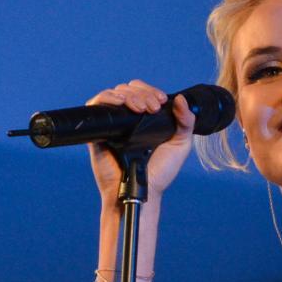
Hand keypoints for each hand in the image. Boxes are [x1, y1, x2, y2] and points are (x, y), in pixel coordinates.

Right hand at [84, 80, 195, 203]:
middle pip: (128, 89)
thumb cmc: (160, 173)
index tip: (160, 102)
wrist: (142, 191)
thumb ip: (186, 122)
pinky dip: (106, 98)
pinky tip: (120, 104)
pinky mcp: (98, 132)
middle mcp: (127, 119)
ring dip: (128, 95)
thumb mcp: (180, 145)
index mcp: (145, 119)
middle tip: (152, 107)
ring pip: (114, 94)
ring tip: (140, 108)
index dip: (150, 91)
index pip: (142, 92)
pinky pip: (95, 106)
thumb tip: (180, 99)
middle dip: (142, 93)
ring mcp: (113, 125)